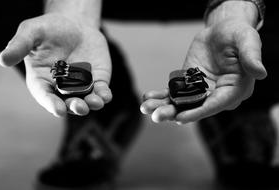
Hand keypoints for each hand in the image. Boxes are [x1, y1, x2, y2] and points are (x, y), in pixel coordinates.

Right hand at [0, 13, 111, 116]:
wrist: (75, 25)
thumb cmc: (49, 29)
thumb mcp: (32, 32)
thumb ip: (20, 45)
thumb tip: (3, 59)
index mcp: (43, 80)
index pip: (45, 96)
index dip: (51, 104)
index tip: (58, 110)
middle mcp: (62, 87)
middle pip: (68, 103)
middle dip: (74, 106)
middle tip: (79, 107)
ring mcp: (82, 85)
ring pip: (87, 100)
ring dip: (91, 104)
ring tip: (95, 102)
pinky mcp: (97, 80)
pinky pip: (101, 91)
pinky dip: (104, 95)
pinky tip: (105, 95)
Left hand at [141, 19, 266, 123]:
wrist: (221, 31)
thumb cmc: (237, 35)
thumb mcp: (247, 41)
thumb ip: (251, 57)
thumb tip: (260, 73)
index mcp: (233, 90)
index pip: (215, 105)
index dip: (198, 111)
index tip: (181, 117)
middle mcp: (216, 95)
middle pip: (194, 108)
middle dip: (175, 112)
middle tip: (156, 116)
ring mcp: (200, 90)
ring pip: (181, 102)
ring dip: (163, 106)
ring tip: (146, 107)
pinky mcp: (188, 84)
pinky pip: (174, 92)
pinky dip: (161, 96)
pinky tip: (148, 96)